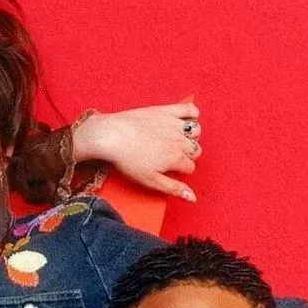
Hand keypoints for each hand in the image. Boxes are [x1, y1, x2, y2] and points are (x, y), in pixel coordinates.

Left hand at [71, 97, 200, 201]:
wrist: (111, 136)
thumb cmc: (127, 160)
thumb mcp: (150, 180)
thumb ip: (173, 188)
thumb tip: (193, 198)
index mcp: (176, 158)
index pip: (190, 167)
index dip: (181, 170)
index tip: (170, 169)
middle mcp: (179, 140)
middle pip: (196, 150)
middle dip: (187, 155)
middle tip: (170, 156)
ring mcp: (173, 124)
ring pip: (196, 130)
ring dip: (191, 136)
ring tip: (177, 140)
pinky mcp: (166, 111)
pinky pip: (190, 109)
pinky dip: (192, 113)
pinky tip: (184, 120)